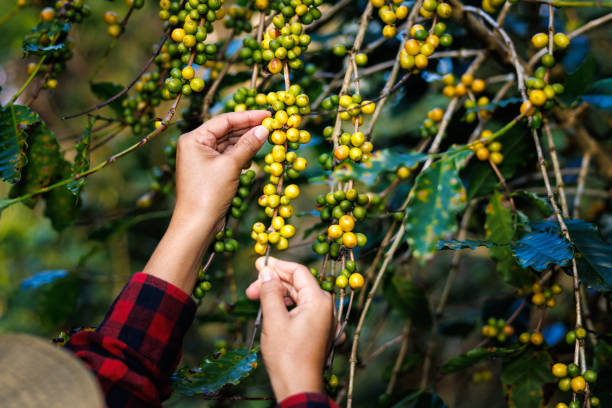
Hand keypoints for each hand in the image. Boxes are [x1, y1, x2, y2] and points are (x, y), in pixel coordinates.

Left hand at [143, 111, 269, 293]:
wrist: (197, 224)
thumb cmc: (208, 193)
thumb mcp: (231, 166)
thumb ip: (248, 145)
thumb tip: (264, 129)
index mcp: (194, 139)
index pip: (224, 120)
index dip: (248, 116)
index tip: (268, 114)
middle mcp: (196, 145)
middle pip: (226, 130)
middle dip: (248, 128)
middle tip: (271, 124)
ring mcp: (202, 159)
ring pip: (228, 143)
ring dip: (246, 141)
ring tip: (267, 137)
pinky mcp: (209, 171)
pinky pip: (228, 156)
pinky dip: (241, 154)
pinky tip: (254, 153)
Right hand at [246, 257, 334, 401]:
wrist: (298, 387)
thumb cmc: (287, 356)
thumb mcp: (274, 319)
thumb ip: (270, 292)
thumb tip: (266, 272)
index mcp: (319, 301)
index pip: (299, 272)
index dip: (278, 266)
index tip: (259, 264)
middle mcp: (326, 308)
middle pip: (298, 285)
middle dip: (274, 283)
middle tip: (250, 288)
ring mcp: (324, 320)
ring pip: (299, 298)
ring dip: (278, 296)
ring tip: (256, 300)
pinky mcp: (319, 331)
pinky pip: (303, 311)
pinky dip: (287, 308)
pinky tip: (271, 310)